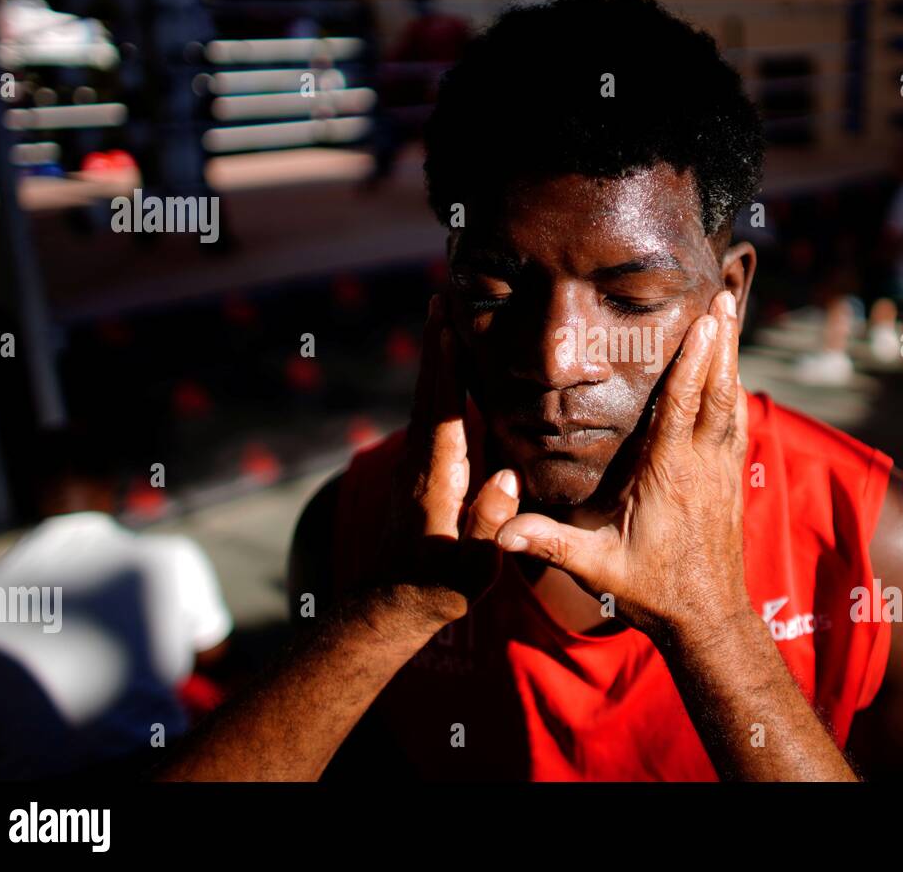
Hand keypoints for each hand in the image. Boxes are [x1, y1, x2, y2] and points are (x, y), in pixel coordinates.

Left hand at [361, 295, 520, 633]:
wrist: (394, 606)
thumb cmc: (439, 587)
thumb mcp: (470, 566)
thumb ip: (488, 523)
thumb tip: (508, 478)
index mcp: (435, 479)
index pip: (440, 410)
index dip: (445, 366)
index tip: (449, 323)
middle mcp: (419, 463)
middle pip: (427, 391)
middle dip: (434, 344)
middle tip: (441, 297)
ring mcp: (414, 466)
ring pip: (424, 400)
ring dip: (434, 359)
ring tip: (445, 320)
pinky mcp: (417, 473)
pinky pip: (428, 416)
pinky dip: (436, 385)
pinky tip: (447, 375)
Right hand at [495, 290, 748, 646]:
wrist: (705, 619)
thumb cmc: (651, 591)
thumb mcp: (596, 567)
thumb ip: (551, 544)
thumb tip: (502, 531)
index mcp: (668, 475)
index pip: (681, 407)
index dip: (694, 362)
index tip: (703, 321)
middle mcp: (701, 465)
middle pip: (717, 391)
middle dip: (721, 342)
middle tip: (725, 296)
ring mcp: (721, 471)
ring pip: (731, 402)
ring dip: (732, 357)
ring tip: (732, 314)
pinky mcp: (729, 479)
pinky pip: (735, 423)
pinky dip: (734, 389)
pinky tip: (734, 370)